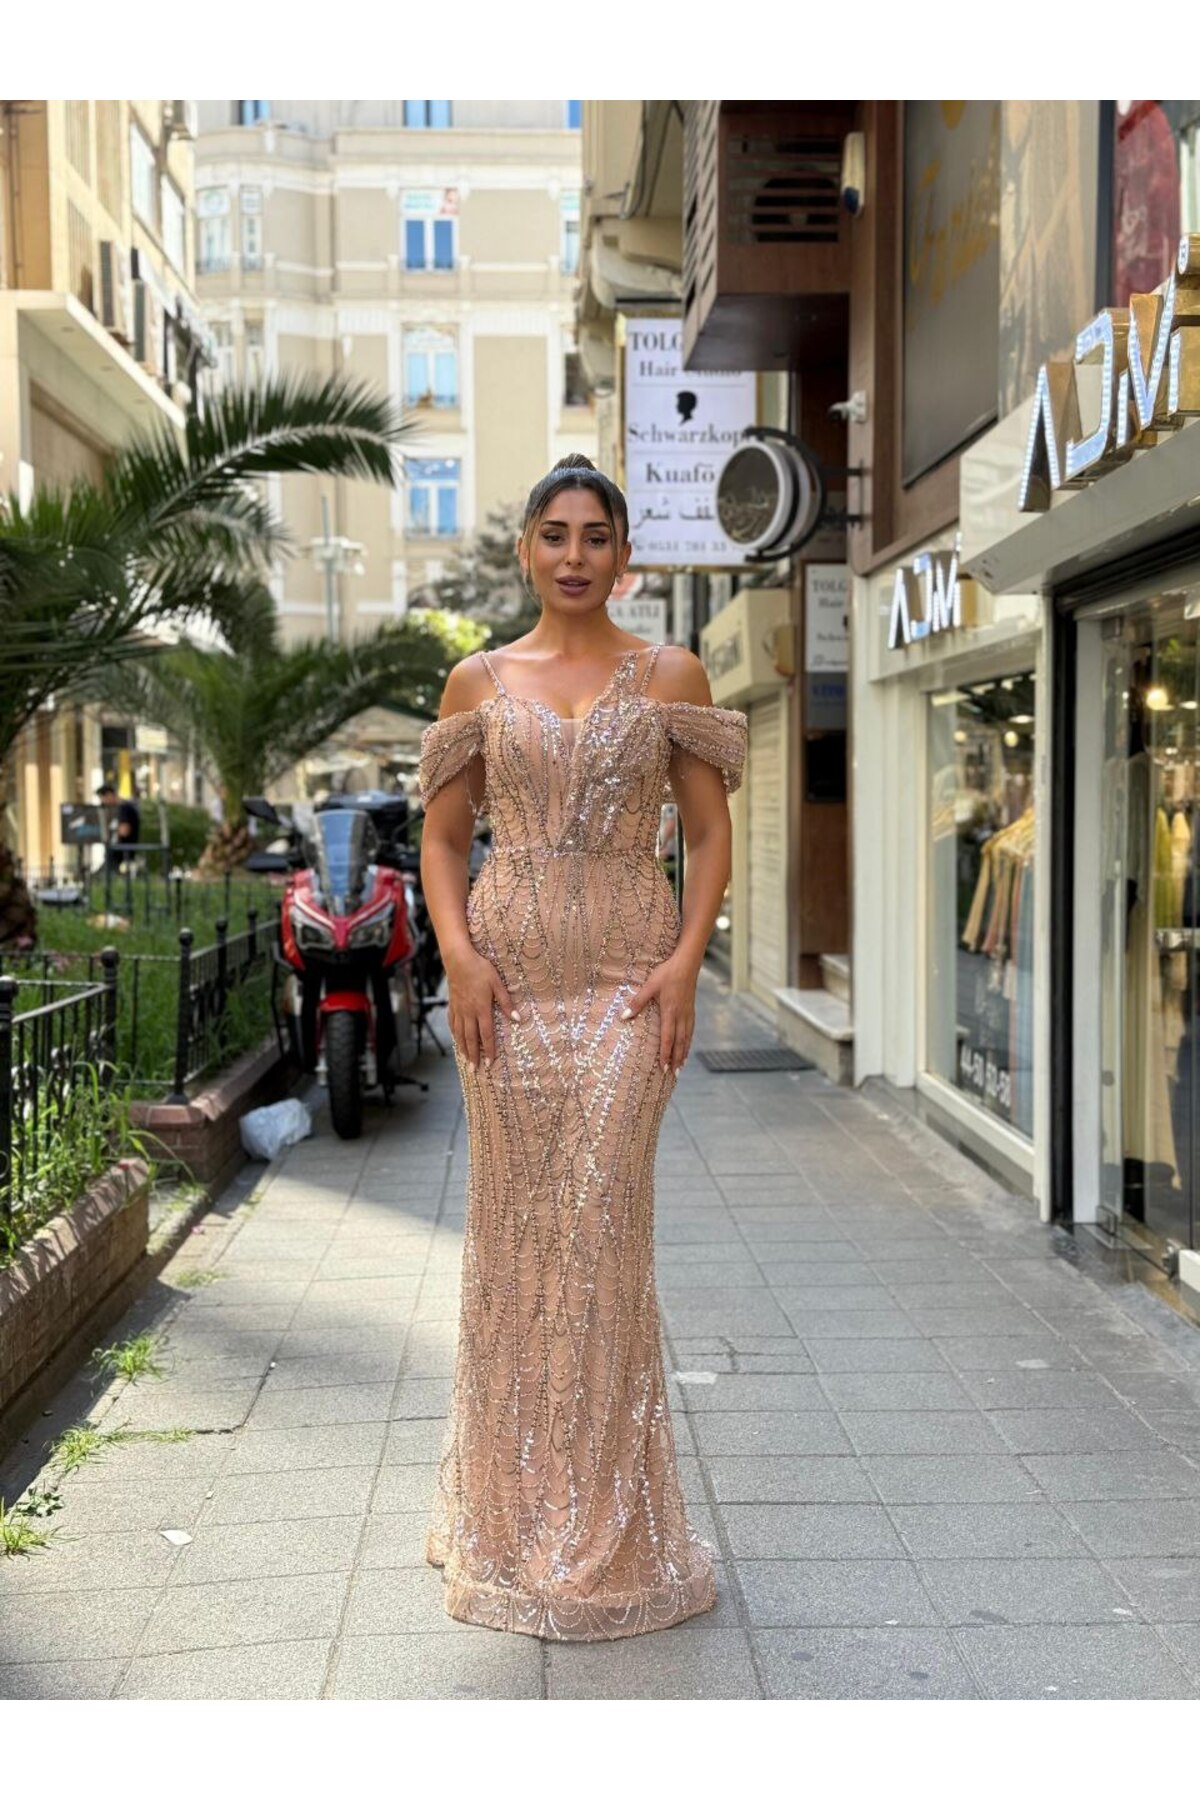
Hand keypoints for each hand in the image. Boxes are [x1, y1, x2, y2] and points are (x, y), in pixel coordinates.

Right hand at [444, 944, 519, 1071]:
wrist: (458, 959)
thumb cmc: (480, 969)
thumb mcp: (497, 983)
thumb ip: (506, 1002)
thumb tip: (517, 1018)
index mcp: (482, 1008)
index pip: (486, 1034)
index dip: (489, 1050)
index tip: (490, 1063)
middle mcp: (469, 1012)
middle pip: (471, 1039)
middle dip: (474, 1056)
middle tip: (475, 1070)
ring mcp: (459, 1009)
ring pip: (460, 1033)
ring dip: (464, 1048)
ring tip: (466, 1060)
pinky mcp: (452, 1004)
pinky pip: (453, 1023)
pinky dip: (455, 1034)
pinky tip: (456, 1039)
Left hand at [620, 951, 699, 1072]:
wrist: (687, 963)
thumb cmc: (667, 973)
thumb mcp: (649, 986)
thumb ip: (637, 1002)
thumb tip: (624, 1016)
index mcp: (670, 1012)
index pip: (667, 1038)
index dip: (666, 1054)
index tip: (663, 1068)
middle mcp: (681, 1015)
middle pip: (679, 1042)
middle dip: (676, 1059)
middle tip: (673, 1074)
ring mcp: (688, 1013)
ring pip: (687, 1037)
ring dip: (684, 1053)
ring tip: (681, 1066)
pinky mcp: (691, 1009)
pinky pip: (691, 1030)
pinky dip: (689, 1041)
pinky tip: (687, 1045)